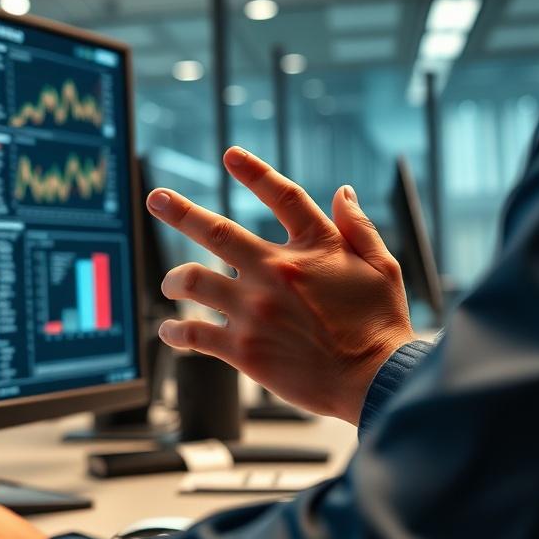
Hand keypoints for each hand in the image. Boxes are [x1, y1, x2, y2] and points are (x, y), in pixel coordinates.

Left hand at [147, 146, 413, 424]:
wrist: (376, 382)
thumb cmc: (382, 326)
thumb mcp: (382, 266)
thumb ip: (357, 227)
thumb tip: (342, 192)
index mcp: (312, 247)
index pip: (281, 196)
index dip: (254, 172)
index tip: (230, 155)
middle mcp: (275, 272)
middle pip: (217, 231)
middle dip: (180, 212)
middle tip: (156, 199)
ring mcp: (255, 310)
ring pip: (194, 280)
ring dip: (174, 279)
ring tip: (169, 283)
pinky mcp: (244, 349)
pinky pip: (195, 334)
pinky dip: (176, 332)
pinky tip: (169, 331)